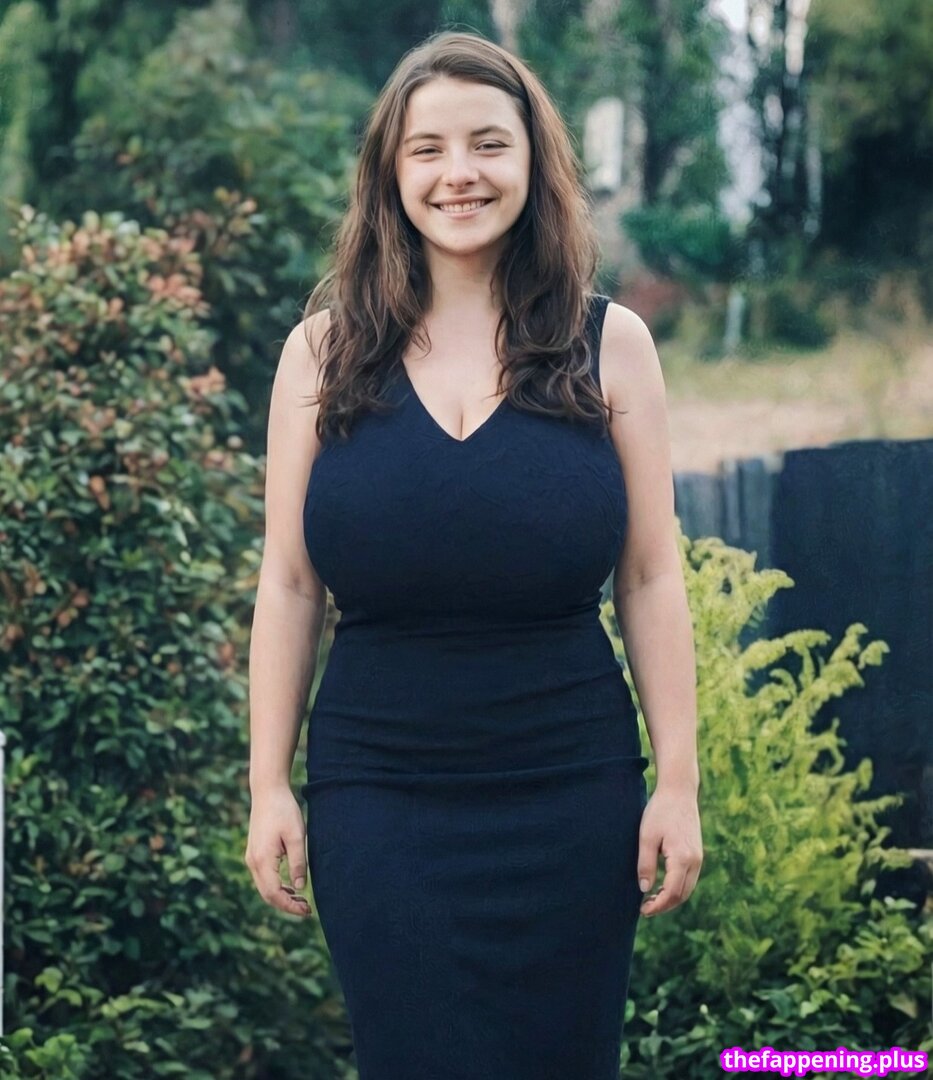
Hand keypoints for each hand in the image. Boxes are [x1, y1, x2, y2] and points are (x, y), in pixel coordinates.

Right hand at [244, 785, 313, 917]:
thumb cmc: (284, 810)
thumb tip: (300, 888)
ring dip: (281, 897)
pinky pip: (263, 877)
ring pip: (264, 887)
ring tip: (302, 900)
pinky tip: (291, 886)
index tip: (307, 911)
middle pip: (267, 895)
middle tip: (307, 909)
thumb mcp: (297, 836)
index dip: (290, 906)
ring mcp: (251, 857)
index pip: (274, 894)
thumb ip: (298, 863)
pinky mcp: (254, 853)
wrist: (267, 791)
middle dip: (286, 905)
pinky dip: (276, 886)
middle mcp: (253, 862)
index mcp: (263, 859)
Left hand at [637, 784, 702, 916]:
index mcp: (683, 858)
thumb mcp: (647, 837)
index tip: (643, 910)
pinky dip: (677, 888)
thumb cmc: (660, 811)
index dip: (658, 906)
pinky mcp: (697, 853)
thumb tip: (644, 890)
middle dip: (664, 906)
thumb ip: (646, 865)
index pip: (672, 893)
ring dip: (671, 898)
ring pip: (687, 888)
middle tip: (645, 908)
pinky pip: (689, 878)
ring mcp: (698, 858)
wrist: (679, 791)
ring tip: (651, 899)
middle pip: (682, 895)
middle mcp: (695, 861)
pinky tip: (662, 886)